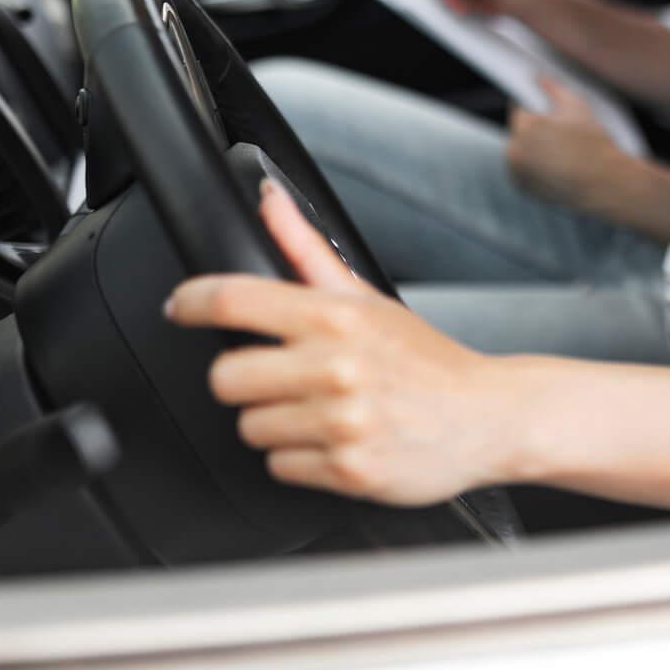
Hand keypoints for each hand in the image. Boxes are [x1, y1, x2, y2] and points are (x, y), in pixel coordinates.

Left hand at [164, 180, 520, 505]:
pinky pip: (279, 466)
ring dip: (274, 422)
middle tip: (279, 377)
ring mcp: (341, 422)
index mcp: (335, 317)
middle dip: (244, 378)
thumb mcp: (367, 297)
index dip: (192, 301)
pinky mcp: (347, 470)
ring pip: (249, 426)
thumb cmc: (426, 359)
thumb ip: (305, 249)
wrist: (488, 416)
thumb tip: (267, 199)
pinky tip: (334, 440)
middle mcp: (335, 367)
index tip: (181, 306)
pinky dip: (300, 458)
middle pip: (225, 376)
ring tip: (317, 411)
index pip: (233, 300)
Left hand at [506, 78, 624, 208]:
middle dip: (533, 129)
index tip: (546, 114)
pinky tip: (556, 166)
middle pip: (518, 131)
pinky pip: (522, 170)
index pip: (518, 108)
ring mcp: (518, 172)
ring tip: (559, 152)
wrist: (606, 184)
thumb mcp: (578, 108)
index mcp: (527, 128)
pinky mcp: (523, 188)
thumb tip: (540, 79)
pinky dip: (533, 167)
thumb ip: (554, 90)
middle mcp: (516, 151)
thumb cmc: (595, 146)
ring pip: (519, 151)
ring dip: (530, 148)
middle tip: (558, 134)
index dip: (533, 108)